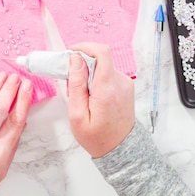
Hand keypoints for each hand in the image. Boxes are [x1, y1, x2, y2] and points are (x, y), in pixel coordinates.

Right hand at [66, 43, 134, 157]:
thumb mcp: (77, 115)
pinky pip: (107, 74)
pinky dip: (96, 79)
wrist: (119, 149)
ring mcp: (125, 83)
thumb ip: (76, 85)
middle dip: (81, 65)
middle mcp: (120, 82)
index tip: (71, 53)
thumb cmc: (97, 136)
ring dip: (88, 74)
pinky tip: (91, 96)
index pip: (102, 52)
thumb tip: (76, 60)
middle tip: (70, 81)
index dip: (85, 47)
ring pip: (102, 66)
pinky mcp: (125, 85)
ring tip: (81, 95)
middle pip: (99, 58)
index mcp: (107, 88)